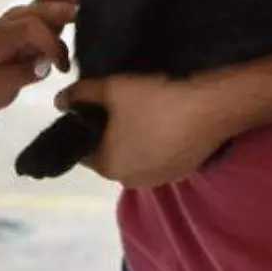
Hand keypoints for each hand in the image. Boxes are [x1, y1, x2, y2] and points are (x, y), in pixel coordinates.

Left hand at [0, 0, 76, 113]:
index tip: (63, 66)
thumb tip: (45, 66)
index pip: (30, 28)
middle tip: (90, 12)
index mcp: (1, 36)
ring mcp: (24, 14)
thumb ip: (21, 75)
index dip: (51, 44)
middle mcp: (12, 19)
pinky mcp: (34, 15)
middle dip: (65, 9)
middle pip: (40, 6)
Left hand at [54, 72, 237, 189]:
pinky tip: (165, 121)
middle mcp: (130, 181)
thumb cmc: (155, 101)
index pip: (82, 151)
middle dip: (108, 134)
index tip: (89, 107)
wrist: (212, 108)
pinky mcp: (181, 173)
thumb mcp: (113, 88)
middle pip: (109, 155)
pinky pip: (158, 157)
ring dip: (133, 139)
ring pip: (135, 157)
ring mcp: (158, 180)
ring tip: (143, 110)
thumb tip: (60, 100)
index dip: (82, 128)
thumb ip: (81, 93)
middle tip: (116, 104)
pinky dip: (156, 143)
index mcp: (108, 167)